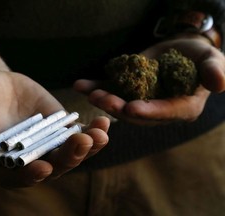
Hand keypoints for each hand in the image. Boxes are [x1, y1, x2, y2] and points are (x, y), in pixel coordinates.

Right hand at [0, 69, 109, 186]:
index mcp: (1, 160)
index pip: (15, 176)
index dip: (28, 175)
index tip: (43, 168)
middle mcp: (28, 158)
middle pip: (51, 166)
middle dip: (67, 157)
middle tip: (80, 142)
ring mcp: (48, 146)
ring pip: (70, 154)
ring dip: (87, 147)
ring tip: (99, 134)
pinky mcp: (62, 132)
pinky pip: (80, 136)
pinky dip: (93, 133)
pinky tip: (103, 123)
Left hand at [74, 36, 224, 124]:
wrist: (180, 50)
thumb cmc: (199, 56)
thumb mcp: (211, 59)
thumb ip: (214, 70)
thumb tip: (219, 83)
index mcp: (181, 108)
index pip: (165, 113)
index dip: (148, 112)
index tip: (131, 108)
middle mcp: (158, 110)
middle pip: (137, 113)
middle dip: (118, 107)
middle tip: (101, 100)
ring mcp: (140, 101)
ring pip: (120, 103)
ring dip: (104, 99)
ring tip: (89, 92)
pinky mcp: (127, 91)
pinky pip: (111, 89)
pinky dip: (95, 87)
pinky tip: (80, 85)